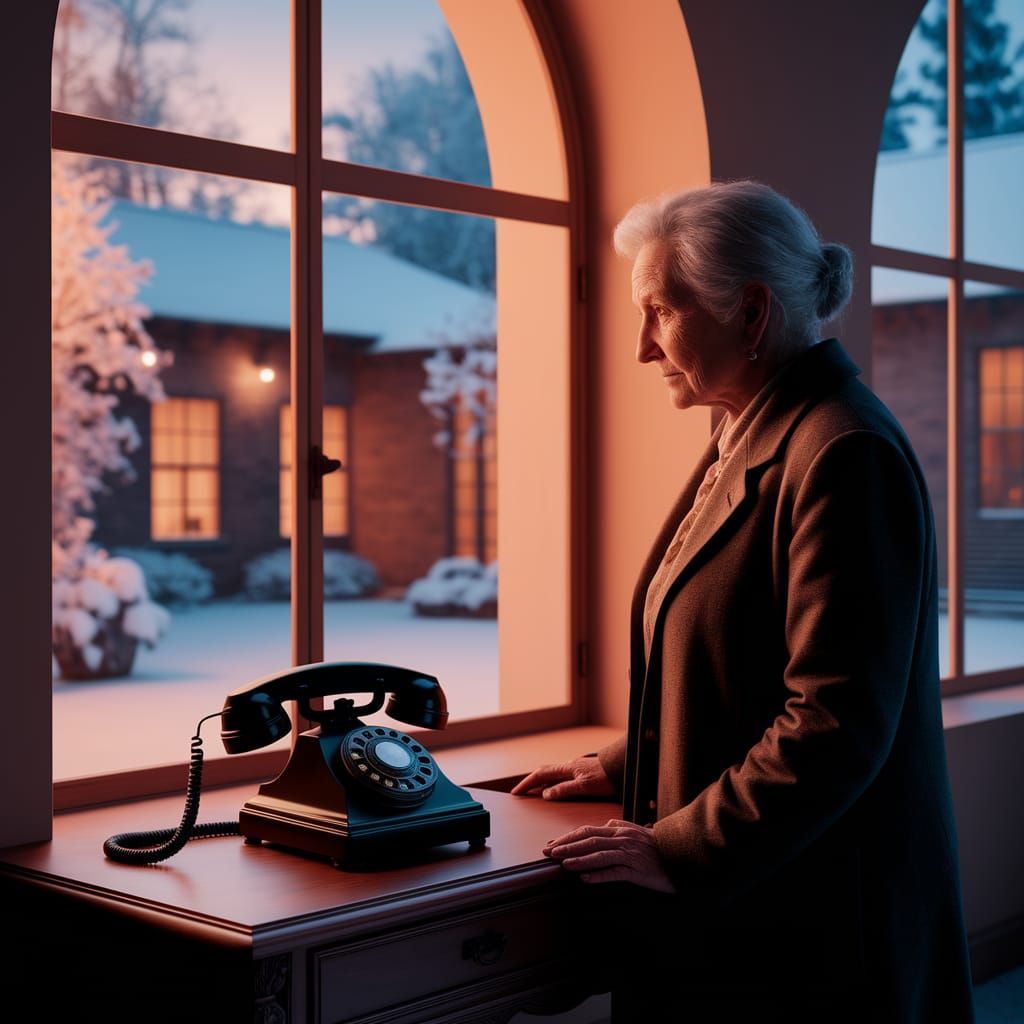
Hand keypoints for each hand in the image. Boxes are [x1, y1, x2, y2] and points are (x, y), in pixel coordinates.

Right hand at [510, 755, 615, 799]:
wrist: (621, 767)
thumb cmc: (605, 777)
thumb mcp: (584, 786)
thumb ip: (564, 789)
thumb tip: (544, 794)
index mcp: (567, 768)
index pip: (540, 774)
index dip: (527, 783)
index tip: (516, 792)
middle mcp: (569, 766)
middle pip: (544, 772)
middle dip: (531, 782)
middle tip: (522, 792)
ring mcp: (575, 768)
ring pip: (553, 775)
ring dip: (542, 783)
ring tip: (535, 793)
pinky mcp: (582, 772)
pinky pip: (561, 777)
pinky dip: (553, 783)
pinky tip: (556, 790)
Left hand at [543, 819, 676, 891]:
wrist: (681, 857)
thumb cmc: (657, 847)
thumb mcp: (637, 832)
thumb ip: (620, 827)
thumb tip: (604, 825)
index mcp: (620, 830)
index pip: (588, 831)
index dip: (568, 837)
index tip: (552, 844)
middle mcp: (623, 839)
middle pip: (589, 840)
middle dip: (567, 846)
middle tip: (549, 853)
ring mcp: (630, 854)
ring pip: (599, 855)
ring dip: (578, 859)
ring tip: (562, 864)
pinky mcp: (637, 870)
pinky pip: (615, 872)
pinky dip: (598, 875)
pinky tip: (585, 878)